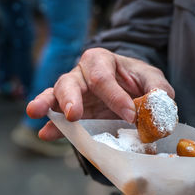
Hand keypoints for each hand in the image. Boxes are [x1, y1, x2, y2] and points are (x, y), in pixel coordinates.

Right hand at [26, 48, 173, 140]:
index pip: (103, 77)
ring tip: (37, 113)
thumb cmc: (139, 81)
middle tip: (75, 114)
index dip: (115, 97)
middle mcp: (82, 74)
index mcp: (102, 61)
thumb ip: (157, 89)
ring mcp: (73, 92)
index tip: (130, 115)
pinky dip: (52, 125)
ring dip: (48, 105)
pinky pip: (57, 117)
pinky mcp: (71, 111)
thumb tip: (156, 106)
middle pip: (70, 81)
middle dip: (71, 98)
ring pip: (56, 95)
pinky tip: (46, 133)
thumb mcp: (153, 80)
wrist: (132, 89)